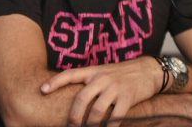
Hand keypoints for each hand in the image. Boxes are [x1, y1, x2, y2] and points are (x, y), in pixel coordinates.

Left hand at [40, 56, 160, 126]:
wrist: (149, 70)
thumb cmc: (123, 74)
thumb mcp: (105, 72)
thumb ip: (90, 81)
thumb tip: (74, 97)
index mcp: (94, 71)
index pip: (71, 74)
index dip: (55, 81)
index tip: (42, 90)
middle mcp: (102, 78)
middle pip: (81, 98)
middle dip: (73, 117)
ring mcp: (115, 87)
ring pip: (96, 110)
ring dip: (90, 125)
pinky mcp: (128, 97)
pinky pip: (115, 117)